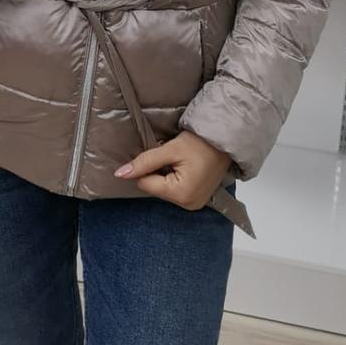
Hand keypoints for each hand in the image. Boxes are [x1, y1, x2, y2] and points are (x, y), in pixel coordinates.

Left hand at [113, 131, 232, 209]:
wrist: (225, 140)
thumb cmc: (201, 143)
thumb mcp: (169, 150)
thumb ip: (144, 162)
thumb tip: (120, 174)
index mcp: (181, 194)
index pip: (146, 184)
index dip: (148, 168)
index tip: (162, 155)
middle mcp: (188, 204)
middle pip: (155, 189)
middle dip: (159, 172)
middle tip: (175, 158)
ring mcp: (195, 204)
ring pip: (165, 190)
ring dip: (168, 176)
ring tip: (182, 162)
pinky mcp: (198, 200)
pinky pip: (177, 191)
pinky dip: (176, 180)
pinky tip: (187, 169)